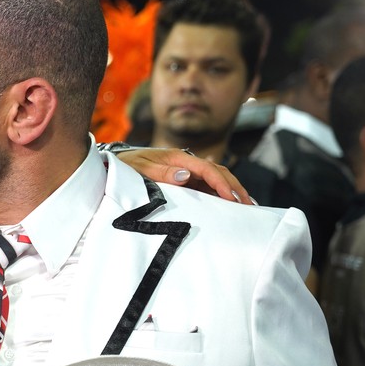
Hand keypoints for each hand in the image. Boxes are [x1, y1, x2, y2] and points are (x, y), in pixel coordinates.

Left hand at [113, 147, 252, 204]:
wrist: (115, 166)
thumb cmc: (126, 167)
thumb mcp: (140, 169)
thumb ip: (162, 172)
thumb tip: (187, 175)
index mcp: (177, 158)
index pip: (206, 169)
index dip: (221, 183)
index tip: (231, 198)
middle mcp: (186, 164)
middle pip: (217, 172)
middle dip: (234, 187)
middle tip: (249, 205)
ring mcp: (187, 172)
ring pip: (215, 180)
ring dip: (232, 191)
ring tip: (247, 207)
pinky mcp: (185, 181)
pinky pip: (206, 187)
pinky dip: (220, 195)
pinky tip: (230, 205)